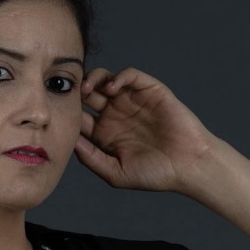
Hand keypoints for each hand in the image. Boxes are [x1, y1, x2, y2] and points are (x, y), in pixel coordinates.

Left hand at [75, 66, 213, 194]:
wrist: (188, 166)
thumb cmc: (156, 174)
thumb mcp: (116, 173)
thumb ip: (91, 158)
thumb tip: (69, 141)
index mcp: (105, 134)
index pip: (79, 116)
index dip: (68, 111)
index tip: (60, 112)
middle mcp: (116, 115)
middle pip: (88, 94)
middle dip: (76, 90)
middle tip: (70, 94)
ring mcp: (132, 101)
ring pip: (105, 79)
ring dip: (93, 79)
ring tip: (88, 88)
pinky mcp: (150, 91)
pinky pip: (130, 75)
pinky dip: (119, 76)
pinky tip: (112, 87)